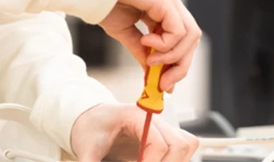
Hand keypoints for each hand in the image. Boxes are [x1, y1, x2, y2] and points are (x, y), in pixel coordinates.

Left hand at [71, 103, 198, 161]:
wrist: (90, 120)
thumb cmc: (90, 129)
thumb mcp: (86, 149)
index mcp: (135, 115)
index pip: (159, 143)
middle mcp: (153, 119)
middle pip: (180, 144)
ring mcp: (161, 127)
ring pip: (186, 146)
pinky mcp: (164, 137)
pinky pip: (183, 148)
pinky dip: (176, 160)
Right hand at [99, 0, 200, 91]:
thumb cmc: (104, 1)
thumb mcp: (125, 31)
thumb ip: (140, 50)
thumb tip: (151, 71)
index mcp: (162, 8)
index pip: (181, 39)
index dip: (176, 63)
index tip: (164, 85)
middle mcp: (170, 2)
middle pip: (191, 39)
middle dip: (179, 65)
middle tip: (163, 85)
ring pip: (190, 36)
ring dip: (173, 56)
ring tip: (151, 61)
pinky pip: (178, 30)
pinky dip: (165, 44)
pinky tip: (146, 42)